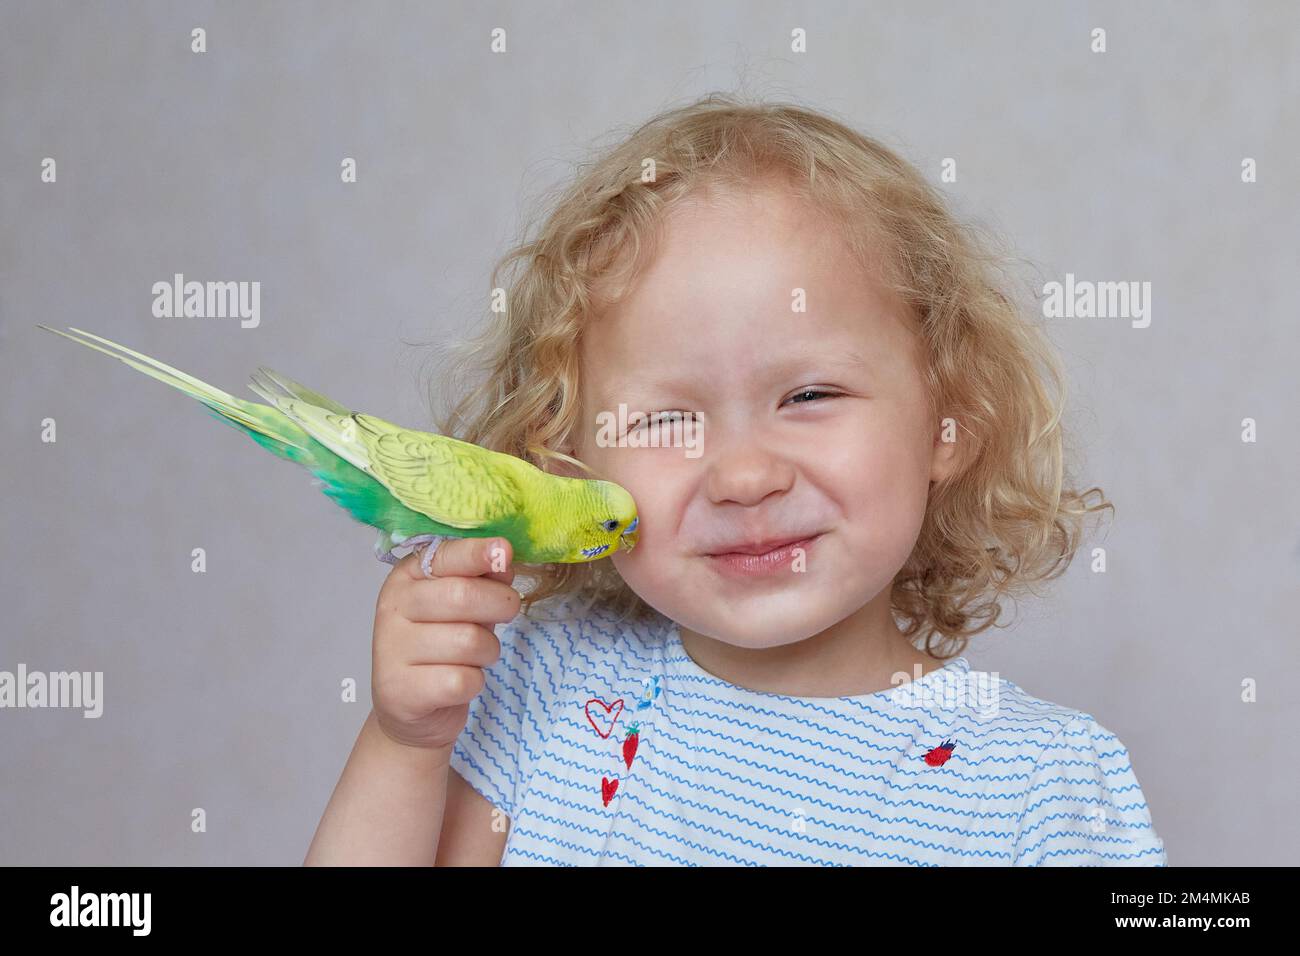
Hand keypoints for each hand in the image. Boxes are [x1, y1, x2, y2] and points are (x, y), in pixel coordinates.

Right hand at [370, 536, 519, 750]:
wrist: (409, 706)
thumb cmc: (442, 644)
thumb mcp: (462, 605)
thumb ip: (481, 579)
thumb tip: (504, 560)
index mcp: (407, 577)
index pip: (444, 556)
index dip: (477, 552)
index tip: (505, 550)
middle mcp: (393, 607)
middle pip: (463, 595)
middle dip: (500, 604)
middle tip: (507, 613)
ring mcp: (392, 649)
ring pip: (469, 640)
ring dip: (488, 650)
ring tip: (477, 655)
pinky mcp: (401, 690)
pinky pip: (463, 680)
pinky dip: (475, 682)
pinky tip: (461, 682)